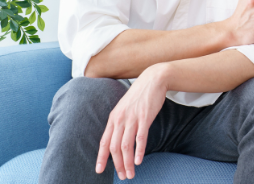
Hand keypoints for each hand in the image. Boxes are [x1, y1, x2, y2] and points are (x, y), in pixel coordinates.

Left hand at [96, 64, 169, 179]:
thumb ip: (120, 122)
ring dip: (128, 162)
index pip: (104, 142)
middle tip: (122, 176)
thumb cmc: (140, 95)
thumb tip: (118, 138)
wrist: (153, 79)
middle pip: (114, 147)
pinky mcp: (144, 117)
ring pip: (126, 146)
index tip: (99, 170)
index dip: (101, 157)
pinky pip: (140, 138)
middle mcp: (120, 119)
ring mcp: (132, 118)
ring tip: (130, 174)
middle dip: (117, 164)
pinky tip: (139, 161)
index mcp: (114, 118)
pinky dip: (139, 151)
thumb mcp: (125, 108)